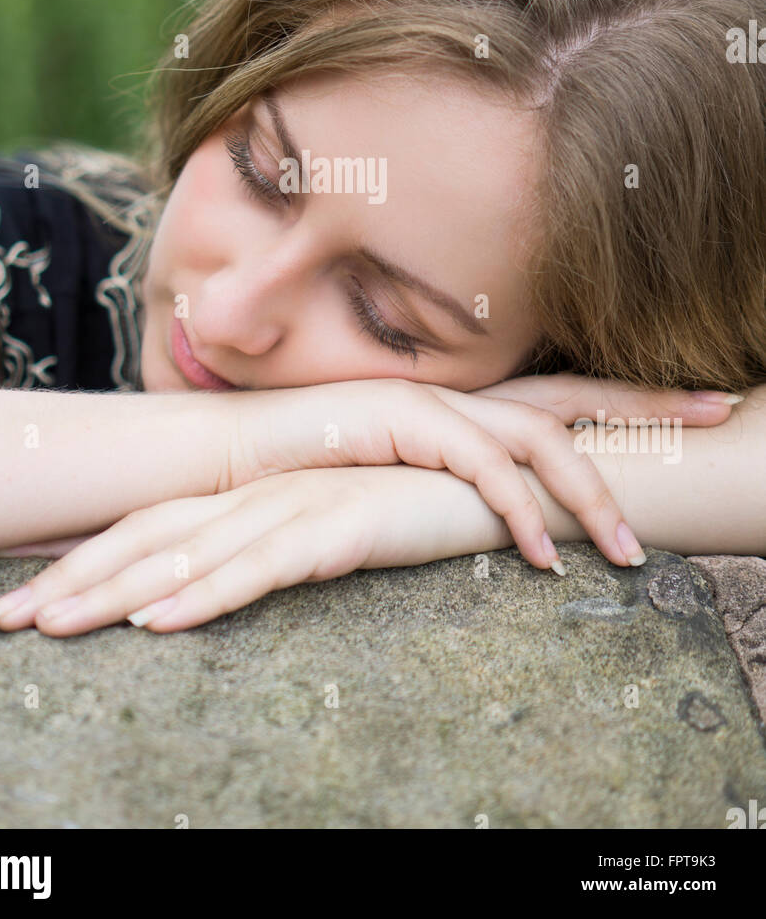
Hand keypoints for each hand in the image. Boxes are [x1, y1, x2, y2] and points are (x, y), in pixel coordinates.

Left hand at [0, 465, 503, 635]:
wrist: (498, 471)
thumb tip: (220, 578)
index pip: (151, 527)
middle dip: (71, 580)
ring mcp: (296, 506)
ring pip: (188, 556)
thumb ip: (275, 542)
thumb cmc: (414, 498)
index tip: (25, 597)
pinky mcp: (340, 525)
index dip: (84, 561)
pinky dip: (204, 595)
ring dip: (113, 593)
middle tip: (0, 620)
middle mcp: (261, 495)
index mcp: (251, 494)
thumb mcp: (331, 526)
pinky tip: (160, 620)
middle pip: (147, 538)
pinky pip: (259, 567)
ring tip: (50, 628)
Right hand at [214, 375, 738, 570]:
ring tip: (632, 553)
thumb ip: (451, 478)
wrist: (228, 457)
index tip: (700, 400)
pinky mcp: (399, 422)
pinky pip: (478, 467)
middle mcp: (459, 391)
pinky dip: (516, 509)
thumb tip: (508, 509)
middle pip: (574, 393)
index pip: (564, 392)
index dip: (634, 396)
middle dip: (651, 406)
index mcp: (466, 400)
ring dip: (591, 495)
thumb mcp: (398, 474)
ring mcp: (432, 401)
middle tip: (723, 409)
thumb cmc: (309, 470)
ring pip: (539, 437)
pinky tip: (541, 555)